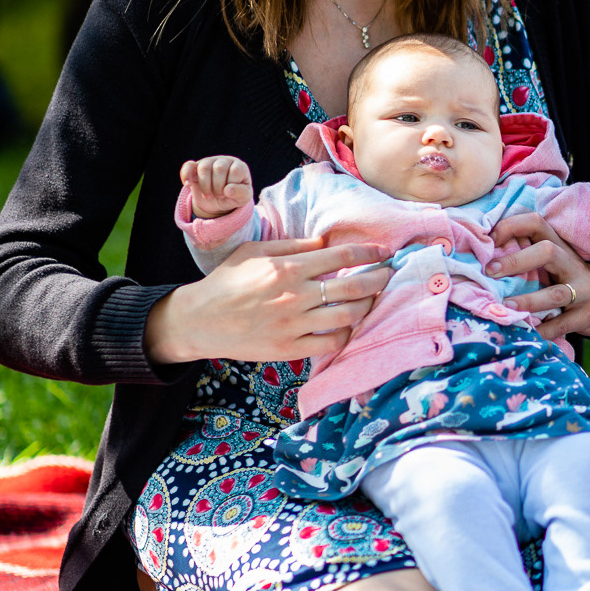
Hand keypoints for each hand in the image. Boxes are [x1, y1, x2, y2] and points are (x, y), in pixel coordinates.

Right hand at [145, 237, 392, 364]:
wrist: (200, 321)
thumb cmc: (227, 282)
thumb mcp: (255, 252)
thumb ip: (293, 246)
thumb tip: (326, 242)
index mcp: (287, 267)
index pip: (340, 255)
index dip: (368, 252)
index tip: (384, 252)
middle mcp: (295, 295)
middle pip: (353, 286)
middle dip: (379, 278)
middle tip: (389, 275)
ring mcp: (294, 324)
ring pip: (348, 315)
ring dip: (367, 306)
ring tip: (372, 300)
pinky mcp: (291, 348)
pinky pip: (331, 343)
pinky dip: (346, 334)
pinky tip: (348, 325)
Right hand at [181, 155, 252, 219]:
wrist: (219, 201)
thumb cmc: (234, 196)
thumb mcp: (243, 198)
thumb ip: (241, 193)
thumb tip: (228, 190)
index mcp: (239, 166)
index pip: (235, 171)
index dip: (231, 185)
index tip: (229, 193)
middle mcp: (225, 161)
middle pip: (219, 168)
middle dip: (218, 187)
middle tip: (219, 196)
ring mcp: (209, 162)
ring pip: (204, 167)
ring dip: (205, 186)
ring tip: (208, 195)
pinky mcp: (195, 167)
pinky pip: (188, 166)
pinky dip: (186, 175)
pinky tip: (188, 184)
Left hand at [486, 212, 589, 340]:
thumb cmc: (565, 281)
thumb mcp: (551, 264)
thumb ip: (526, 258)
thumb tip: (483, 256)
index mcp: (560, 247)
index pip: (537, 223)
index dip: (512, 226)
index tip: (489, 240)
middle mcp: (573, 264)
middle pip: (547, 251)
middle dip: (516, 261)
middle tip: (490, 272)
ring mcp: (584, 290)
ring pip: (556, 293)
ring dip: (529, 300)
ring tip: (506, 307)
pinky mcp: (588, 315)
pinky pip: (563, 324)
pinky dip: (543, 330)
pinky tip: (527, 333)